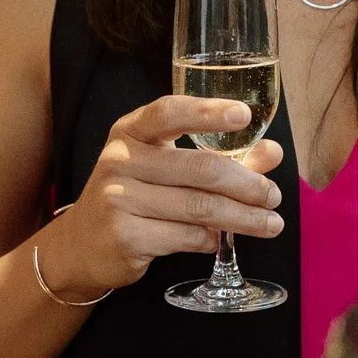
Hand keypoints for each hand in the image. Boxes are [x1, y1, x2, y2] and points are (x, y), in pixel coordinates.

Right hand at [38, 95, 283, 301]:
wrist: (83, 244)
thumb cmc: (134, 196)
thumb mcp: (167, 167)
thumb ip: (220, 156)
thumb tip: (272, 153)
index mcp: (130, 132)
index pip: (169, 113)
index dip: (208, 112)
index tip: (244, 115)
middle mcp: (120, 160)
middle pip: (199, 168)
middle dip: (246, 184)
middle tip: (274, 196)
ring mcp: (118, 198)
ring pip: (198, 207)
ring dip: (242, 218)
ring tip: (270, 223)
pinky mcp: (125, 236)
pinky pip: (185, 236)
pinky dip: (211, 240)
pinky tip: (220, 239)